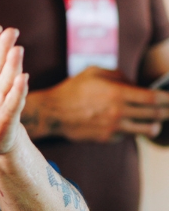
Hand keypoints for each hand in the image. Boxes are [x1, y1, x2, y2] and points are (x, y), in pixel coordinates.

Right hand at [25, 67, 168, 142]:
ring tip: (157, 122)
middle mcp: (119, 112)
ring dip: (155, 125)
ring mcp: (114, 127)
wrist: (53, 113)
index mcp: (117, 93)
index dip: (167, 99)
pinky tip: (128, 124)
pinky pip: (128, 134)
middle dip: (167, 112)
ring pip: (146, 129)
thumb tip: (135, 84)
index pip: (152, 98)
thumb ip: (118, 75)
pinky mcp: (108, 138)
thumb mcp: (94, 71)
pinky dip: (132, 130)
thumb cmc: (73, 89)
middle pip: (155, 115)